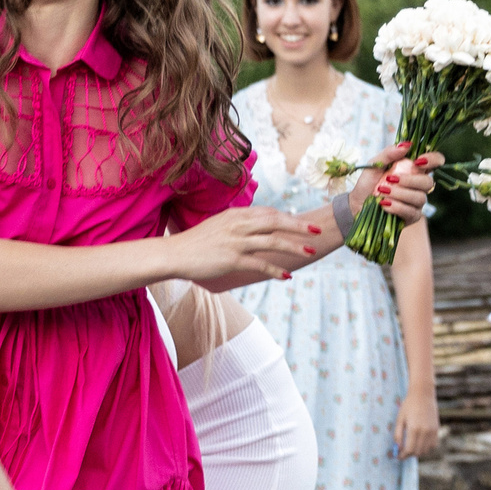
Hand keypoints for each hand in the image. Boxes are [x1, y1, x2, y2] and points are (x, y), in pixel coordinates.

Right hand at [169, 205, 322, 285]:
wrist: (174, 254)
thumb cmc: (195, 242)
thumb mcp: (218, 226)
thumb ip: (236, 225)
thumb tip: (252, 228)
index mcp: (236, 215)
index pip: (268, 213)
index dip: (286, 218)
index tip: (300, 223)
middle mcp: (239, 225)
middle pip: (276, 222)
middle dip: (299, 226)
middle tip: (317, 230)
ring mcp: (236, 242)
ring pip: (273, 241)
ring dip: (294, 247)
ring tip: (310, 252)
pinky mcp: (232, 259)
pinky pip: (260, 264)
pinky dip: (276, 269)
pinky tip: (287, 276)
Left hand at [358, 146, 433, 223]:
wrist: (356, 204)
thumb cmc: (368, 182)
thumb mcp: (375, 164)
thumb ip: (389, 153)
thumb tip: (407, 145)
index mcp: (414, 168)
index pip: (436, 161)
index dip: (433, 159)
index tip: (418, 161)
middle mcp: (419, 185)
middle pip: (428, 182)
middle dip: (409, 180)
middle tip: (390, 179)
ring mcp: (417, 202)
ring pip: (419, 198)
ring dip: (399, 194)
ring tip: (382, 192)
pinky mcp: (411, 217)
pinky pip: (411, 212)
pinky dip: (397, 207)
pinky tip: (384, 204)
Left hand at [394, 388, 440, 458]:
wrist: (423, 394)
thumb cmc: (408, 405)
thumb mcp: (400, 419)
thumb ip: (398, 435)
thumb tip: (398, 448)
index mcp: (414, 429)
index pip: (409, 450)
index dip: (403, 456)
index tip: (398, 456)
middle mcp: (425, 432)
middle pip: (418, 452)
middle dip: (409, 455)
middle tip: (403, 453)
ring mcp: (432, 431)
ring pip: (426, 450)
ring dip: (418, 452)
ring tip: (411, 447)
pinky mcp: (437, 430)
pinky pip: (433, 445)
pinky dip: (426, 448)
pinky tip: (420, 443)